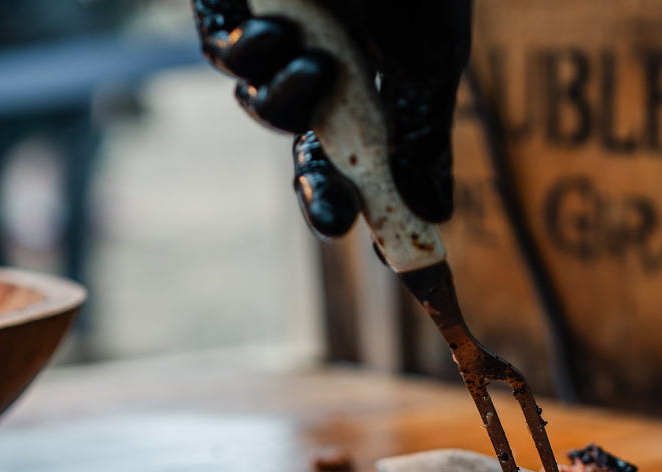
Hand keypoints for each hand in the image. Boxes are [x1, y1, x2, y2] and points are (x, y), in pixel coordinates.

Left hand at [191, 0, 470, 237]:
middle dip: (320, 194)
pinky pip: (224, 53)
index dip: (377, 211)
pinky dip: (247, 56)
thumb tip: (437, 212)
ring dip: (286, 103)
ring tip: (317, 63)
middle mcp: (322, 70)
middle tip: (334, 213)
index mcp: (376, 85)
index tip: (393, 257)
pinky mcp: (231, 2)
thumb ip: (426, 131)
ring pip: (263, 108)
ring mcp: (276, 38)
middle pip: (311, 158)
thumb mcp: (430, 56)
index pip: (370, 167)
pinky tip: (277, 32)